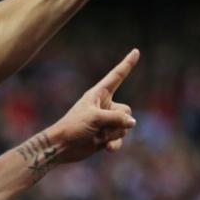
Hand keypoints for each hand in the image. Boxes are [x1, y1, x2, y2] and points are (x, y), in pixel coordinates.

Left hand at [52, 48, 139, 162]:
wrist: (62, 146)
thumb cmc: (73, 126)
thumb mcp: (95, 118)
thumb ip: (117, 118)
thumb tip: (133, 123)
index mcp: (98, 94)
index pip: (117, 76)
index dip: (127, 64)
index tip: (136, 51)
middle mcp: (104, 105)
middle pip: (126, 110)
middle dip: (117, 122)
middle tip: (100, 127)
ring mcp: (106, 121)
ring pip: (125, 126)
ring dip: (113, 134)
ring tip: (97, 136)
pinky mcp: (106, 135)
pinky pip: (120, 138)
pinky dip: (114, 144)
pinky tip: (106, 148)